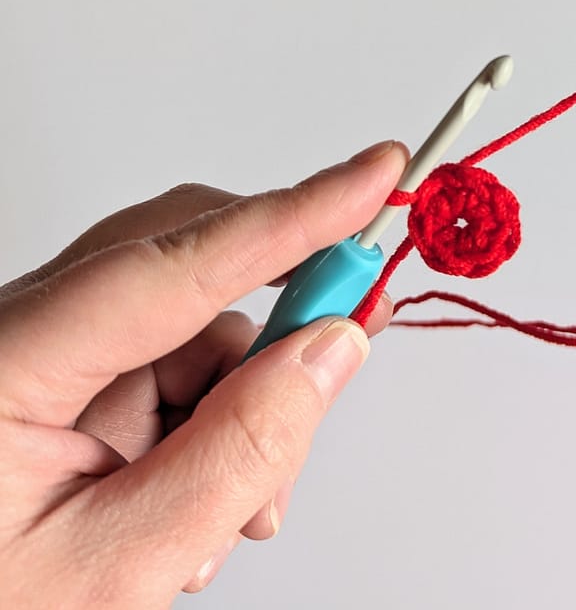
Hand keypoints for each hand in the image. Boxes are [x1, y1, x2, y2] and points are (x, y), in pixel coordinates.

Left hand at [0, 140, 406, 607]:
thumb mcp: (120, 563)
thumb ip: (240, 451)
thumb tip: (331, 348)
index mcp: (1, 362)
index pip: (173, 262)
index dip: (291, 215)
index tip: (376, 175)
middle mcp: (18, 334)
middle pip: (189, 276)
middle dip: (276, 325)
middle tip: (351, 337)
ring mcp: (42, 355)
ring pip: (195, 335)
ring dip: (243, 412)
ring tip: (238, 511)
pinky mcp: (64, 380)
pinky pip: (174, 372)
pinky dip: (212, 427)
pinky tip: (201, 502)